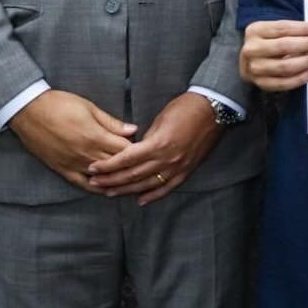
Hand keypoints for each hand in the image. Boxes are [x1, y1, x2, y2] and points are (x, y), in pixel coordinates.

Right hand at [8, 89, 136, 192]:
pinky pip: (82, 184)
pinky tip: (106, 190)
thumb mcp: (89, 107)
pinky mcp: (62, 169)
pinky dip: (95, 188)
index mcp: (96, 136)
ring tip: (130, 180)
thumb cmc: (60, 104)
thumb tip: (133, 130)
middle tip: (143, 166)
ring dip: (116, 179)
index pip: (125, 150)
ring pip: (102, 178)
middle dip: (130, 165)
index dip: (138, 151)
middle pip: (116, 165)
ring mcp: (73, 164)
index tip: (146, 150)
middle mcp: (86, 154)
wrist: (29, 111)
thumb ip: (112, 122)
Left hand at [87, 92, 223, 205]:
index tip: (93, 168)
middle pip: (133, 175)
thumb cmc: (186, 108)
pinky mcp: (187, 171)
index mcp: (158, 144)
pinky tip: (141, 200)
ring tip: (110, 193)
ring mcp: (178, 167)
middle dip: (111, 180)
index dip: (108, 165)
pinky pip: (167, 188)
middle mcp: (167, 159)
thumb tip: (134, 150)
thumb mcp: (161, 119)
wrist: (214, 110)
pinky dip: (153, 195)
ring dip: (127, 190)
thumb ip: (147, 138)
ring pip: (147, 185)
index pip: (126, 159)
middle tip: (95, 183)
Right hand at [240, 19, 307, 90]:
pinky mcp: (260, 83)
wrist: (250, 62)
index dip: (302, 28)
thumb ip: (291, 30)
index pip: (282, 28)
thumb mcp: (273, 31)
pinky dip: (300, 78)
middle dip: (306, 44)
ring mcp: (254, 68)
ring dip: (306, 61)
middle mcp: (251, 49)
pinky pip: (283, 83)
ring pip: (284, 66)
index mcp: (255, 31)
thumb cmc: (268, 43)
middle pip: (283, 46)